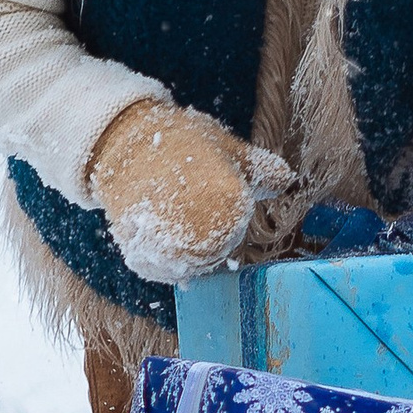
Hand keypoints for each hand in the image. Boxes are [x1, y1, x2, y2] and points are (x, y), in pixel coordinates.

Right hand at [86, 99, 257, 282]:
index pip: (237, 229)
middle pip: (217, 251)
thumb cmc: (182, 141)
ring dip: (187, 246)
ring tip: (171, 210)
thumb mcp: (230, 150)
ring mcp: (173, 253)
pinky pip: (166, 270)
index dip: (225, 208)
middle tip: (186, 197)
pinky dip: (165, 255)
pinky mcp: (145, 260)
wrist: (123, 144)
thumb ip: (264, 172)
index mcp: (232, 209)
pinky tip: (158, 226)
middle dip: (208, 230)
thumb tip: (289, 181)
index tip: (207, 185)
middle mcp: (205, 238)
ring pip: (193, 264)